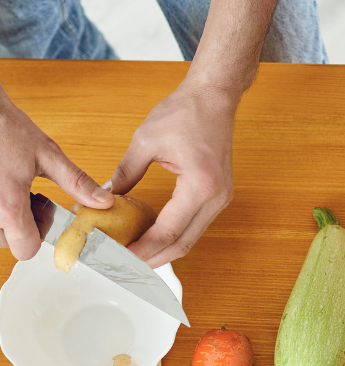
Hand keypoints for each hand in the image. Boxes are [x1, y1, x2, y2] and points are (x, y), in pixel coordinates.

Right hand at [0, 92, 113, 259]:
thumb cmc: (6, 128)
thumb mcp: (47, 155)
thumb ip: (76, 182)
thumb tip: (104, 202)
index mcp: (9, 205)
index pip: (25, 250)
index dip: (38, 237)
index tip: (42, 219)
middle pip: (6, 242)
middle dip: (19, 226)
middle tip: (26, 199)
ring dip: (4, 217)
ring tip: (12, 191)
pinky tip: (2, 185)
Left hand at [110, 79, 239, 267]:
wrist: (214, 98)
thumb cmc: (185, 113)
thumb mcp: (145, 142)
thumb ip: (124, 174)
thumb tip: (103, 198)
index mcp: (199, 186)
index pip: (168, 231)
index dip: (142, 249)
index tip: (120, 257)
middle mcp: (215, 198)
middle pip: (183, 244)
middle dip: (154, 259)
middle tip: (126, 267)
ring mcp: (221, 199)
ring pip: (191, 238)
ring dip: (164, 250)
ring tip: (137, 255)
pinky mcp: (219, 196)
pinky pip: (196, 225)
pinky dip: (175, 235)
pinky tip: (154, 236)